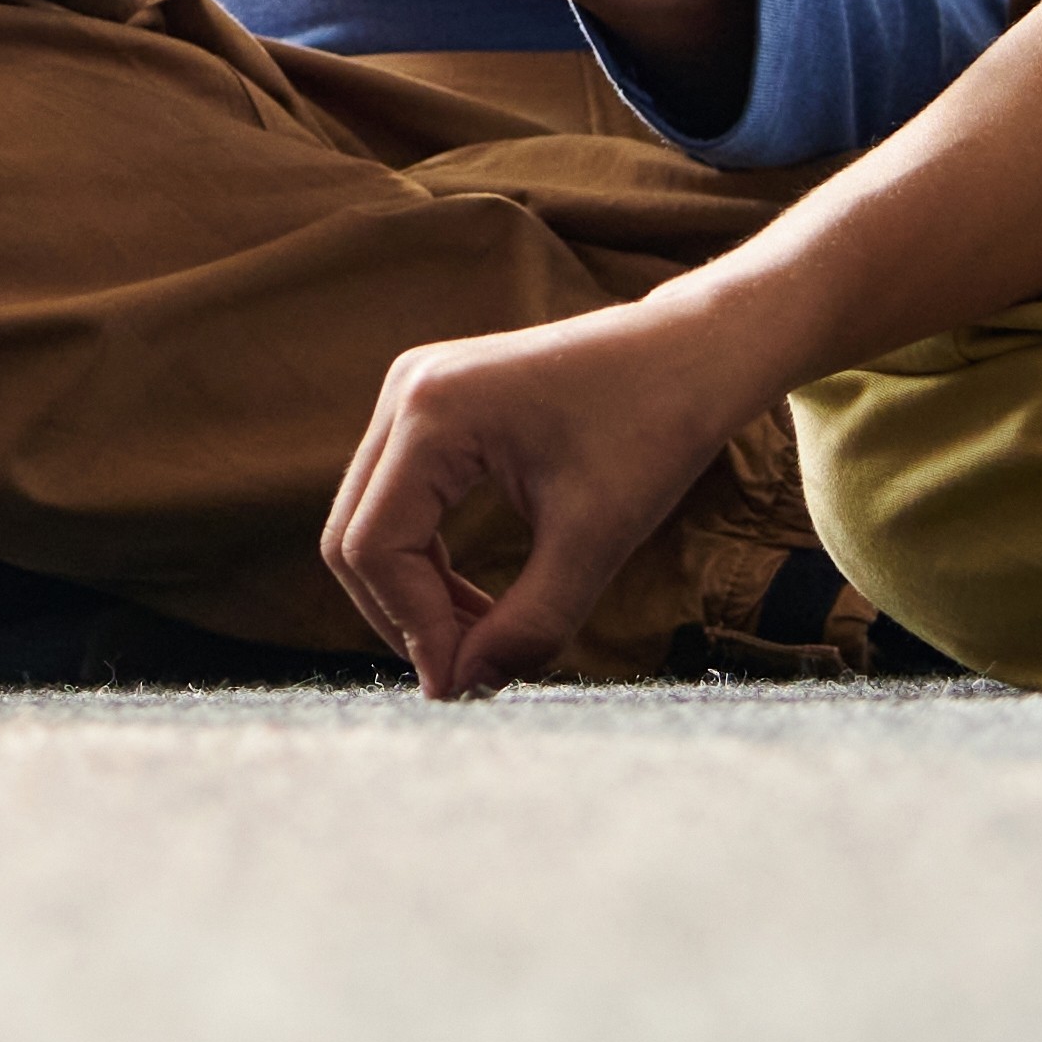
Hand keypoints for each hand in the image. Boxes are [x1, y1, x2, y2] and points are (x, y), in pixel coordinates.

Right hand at [327, 287, 786, 697]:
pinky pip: (398, 500)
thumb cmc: (652, 431)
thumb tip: (467, 685)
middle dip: (403, 614)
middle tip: (469, 673)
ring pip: (371, 520)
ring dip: (414, 592)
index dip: (412, 627)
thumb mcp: (596, 541)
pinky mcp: (433, 407)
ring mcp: (413, 394)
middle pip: (353, 535)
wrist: (688, 354)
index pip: (376, 546)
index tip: (465, 686)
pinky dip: (428, 560)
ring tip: (482, 641)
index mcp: (433, 413)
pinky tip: (478, 600)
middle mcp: (405, 393)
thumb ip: (529, 623)